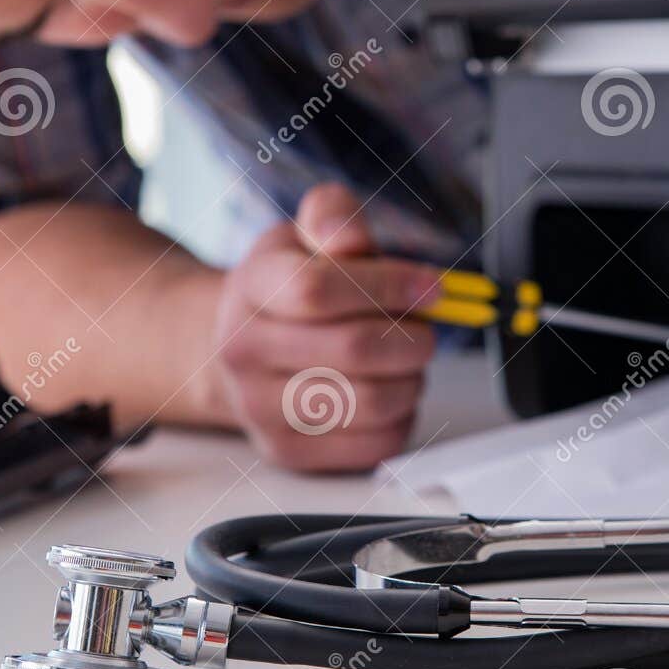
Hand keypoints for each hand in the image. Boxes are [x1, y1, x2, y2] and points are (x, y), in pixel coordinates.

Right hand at [213, 183, 439, 470]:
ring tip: (406, 360)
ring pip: (373, 401)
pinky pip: (377, 444)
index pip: (318, 289)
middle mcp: (243, 350)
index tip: (432, 287)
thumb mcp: (303, 234)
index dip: (391, 286)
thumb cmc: (286, 288)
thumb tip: (353, 241)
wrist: (237, 348)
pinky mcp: (289, 452)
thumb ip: (333, 216)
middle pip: (355, 349)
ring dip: (413, 378)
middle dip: (414, 336)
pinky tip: (390, 391)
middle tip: (425, 328)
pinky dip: (403, 416)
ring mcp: (260, 408)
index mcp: (251, 286)